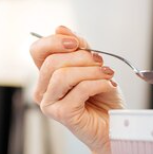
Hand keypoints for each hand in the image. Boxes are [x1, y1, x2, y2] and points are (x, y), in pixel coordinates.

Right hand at [30, 26, 124, 153]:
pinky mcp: (62, 115)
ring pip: (63, 75)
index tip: (77, 43)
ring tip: (108, 74)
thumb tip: (60, 27)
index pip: (37, 51)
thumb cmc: (103, 97)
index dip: (55, 41)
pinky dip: (99, 83)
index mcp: (47, 76)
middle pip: (52, 62)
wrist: (115, 126)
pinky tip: (109, 86)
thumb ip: (78, 47)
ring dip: (91, 71)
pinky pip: (79, 90)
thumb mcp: (93, 65)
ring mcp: (50, 104)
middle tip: (101, 62)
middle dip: (81, 57)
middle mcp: (43, 91)